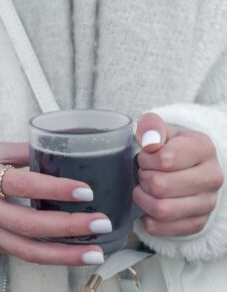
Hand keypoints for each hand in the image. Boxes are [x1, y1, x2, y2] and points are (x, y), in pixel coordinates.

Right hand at [0, 143, 110, 265]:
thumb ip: (26, 151)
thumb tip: (60, 149)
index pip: (23, 185)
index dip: (55, 189)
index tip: (85, 191)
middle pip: (30, 226)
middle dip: (69, 227)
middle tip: (101, 222)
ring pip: (28, 251)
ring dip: (65, 255)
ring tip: (96, 253)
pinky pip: (25, 254)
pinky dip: (52, 257)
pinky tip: (74, 254)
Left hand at [133, 113, 223, 235]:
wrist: (189, 165)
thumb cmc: (171, 146)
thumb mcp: (161, 129)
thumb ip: (151, 126)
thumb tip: (150, 142)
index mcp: (203, 148)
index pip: (165, 159)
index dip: (145, 159)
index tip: (145, 157)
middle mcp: (211, 177)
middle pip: (160, 186)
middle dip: (143, 178)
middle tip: (143, 173)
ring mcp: (207, 203)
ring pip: (161, 210)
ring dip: (142, 198)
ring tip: (144, 188)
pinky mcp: (196, 223)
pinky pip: (160, 228)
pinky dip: (146, 217)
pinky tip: (149, 203)